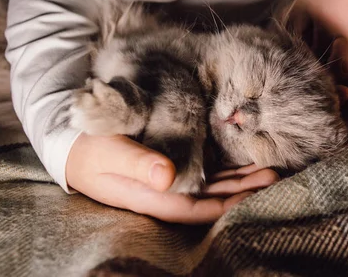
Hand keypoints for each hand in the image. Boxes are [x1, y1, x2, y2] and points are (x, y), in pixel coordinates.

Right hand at [66, 133, 278, 223]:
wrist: (72, 139)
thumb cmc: (88, 147)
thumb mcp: (107, 152)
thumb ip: (136, 163)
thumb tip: (167, 176)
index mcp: (149, 195)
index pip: (193, 207)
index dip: (224, 204)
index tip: (252, 195)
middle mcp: (163, 191)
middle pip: (210, 197)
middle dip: (242, 190)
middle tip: (274, 176)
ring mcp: (168, 179)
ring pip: (211, 184)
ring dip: (239, 179)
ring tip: (268, 170)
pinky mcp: (170, 163)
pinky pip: (204, 169)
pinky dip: (225, 167)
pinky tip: (244, 163)